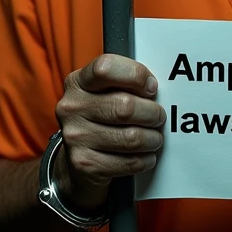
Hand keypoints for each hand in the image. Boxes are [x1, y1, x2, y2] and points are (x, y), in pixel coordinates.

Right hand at [54, 54, 164, 212]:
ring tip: (155, 138)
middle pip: (126, 107)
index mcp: (78, 82)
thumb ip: (125, 84)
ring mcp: (75, 137)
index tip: (151, 87)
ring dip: (152, 139)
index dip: (136, 75)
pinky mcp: (84, 164)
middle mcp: (72, 107)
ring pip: (131, 137)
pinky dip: (145, 160)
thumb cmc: (102, 118)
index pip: (106, 68)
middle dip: (152, 113)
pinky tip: (146, 156)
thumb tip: (154, 87)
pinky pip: (129, 162)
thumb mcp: (105, 93)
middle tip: (159, 117)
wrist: (78, 160)